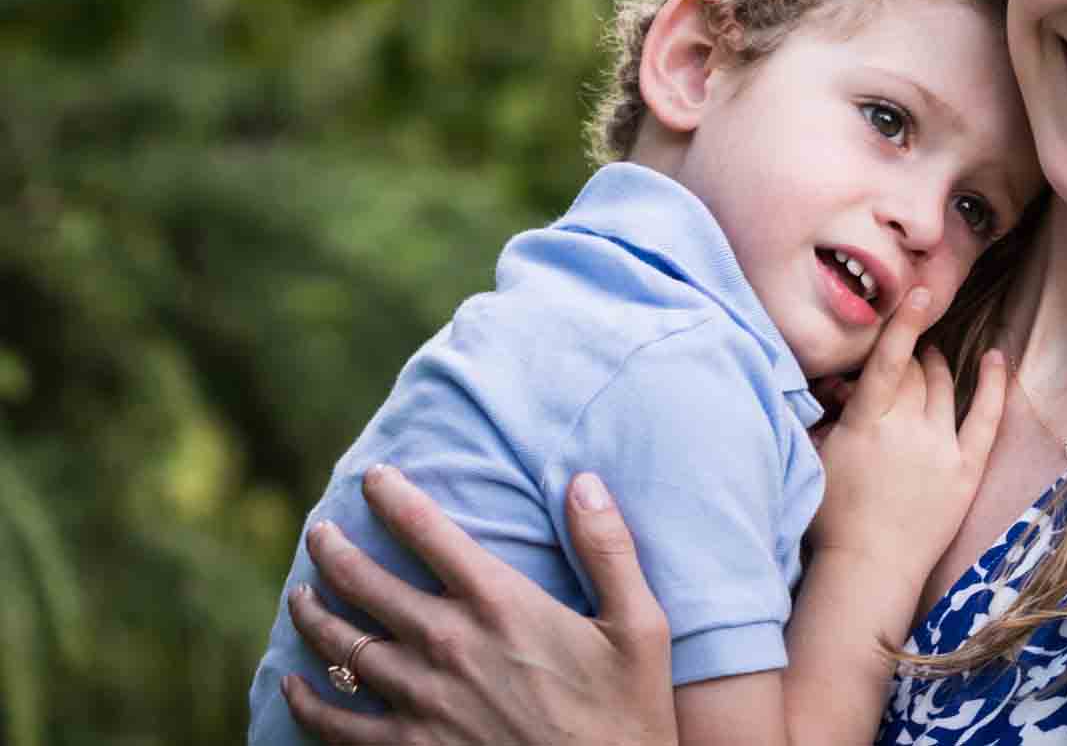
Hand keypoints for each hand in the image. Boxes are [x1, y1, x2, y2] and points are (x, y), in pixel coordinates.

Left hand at [281, 466, 678, 745]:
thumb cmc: (626, 714)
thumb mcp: (641, 626)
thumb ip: (609, 549)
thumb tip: (584, 481)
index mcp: (499, 604)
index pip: (427, 531)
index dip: (392, 496)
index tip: (374, 476)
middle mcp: (447, 645)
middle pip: (366, 583)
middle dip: (334, 551)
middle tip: (318, 533)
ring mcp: (420, 702)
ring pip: (341, 646)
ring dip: (313, 615)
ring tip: (301, 594)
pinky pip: (336, 723)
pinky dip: (307, 700)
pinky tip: (294, 684)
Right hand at [810, 287, 1005, 575]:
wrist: (869, 569)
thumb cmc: (832, 518)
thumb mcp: (817, 458)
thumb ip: (829, 416)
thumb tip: (837, 385)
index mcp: (866, 423)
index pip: (888, 361)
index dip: (904, 324)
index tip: (918, 291)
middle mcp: (907, 429)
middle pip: (915, 374)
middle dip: (911, 356)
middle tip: (906, 355)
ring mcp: (940, 448)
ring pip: (942, 388)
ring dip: (937, 367)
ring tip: (931, 361)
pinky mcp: (965, 471)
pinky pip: (985, 417)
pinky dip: (993, 385)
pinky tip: (996, 359)